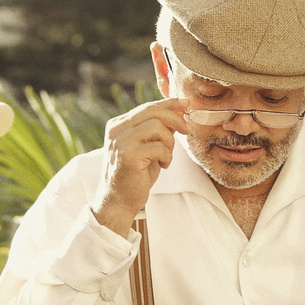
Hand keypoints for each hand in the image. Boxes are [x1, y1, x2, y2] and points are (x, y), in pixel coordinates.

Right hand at [91, 98, 193, 236]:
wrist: (118, 201)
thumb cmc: (135, 175)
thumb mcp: (147, 147)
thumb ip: (158, 130)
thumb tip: (179, 113)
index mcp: (118, 125)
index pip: (147, 107)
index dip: (169, 103)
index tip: (186, 104)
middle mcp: (116, 130)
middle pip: (152, 111)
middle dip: (175, 118)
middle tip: (187, 130)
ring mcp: (120, 142)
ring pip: (157, 127)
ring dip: (169, 142)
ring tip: (166, 157)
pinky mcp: (128, 156)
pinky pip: (158, 147)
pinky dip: (167, 156)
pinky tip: (163, 166)